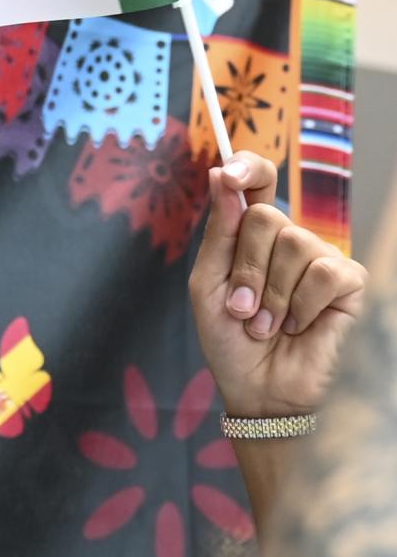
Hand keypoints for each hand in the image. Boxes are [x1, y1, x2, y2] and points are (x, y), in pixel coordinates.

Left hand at [189, 154, 366, 416]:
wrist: (258, 389)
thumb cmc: (230, 340)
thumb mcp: (209, 286)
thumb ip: (219, 234)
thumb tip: (221, 174)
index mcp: (252, 237)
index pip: (258, 182)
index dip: (248, 167)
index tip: (228, 172)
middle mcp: (289, 240)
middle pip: (267, 217)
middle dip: (245, 269)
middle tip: (242, 309)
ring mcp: (321, 257)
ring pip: (294, 243)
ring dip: (269, 295)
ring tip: (266, 325)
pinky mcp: (348, 280)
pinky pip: (322, 272)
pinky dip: (299, 306)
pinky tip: (296, 327)